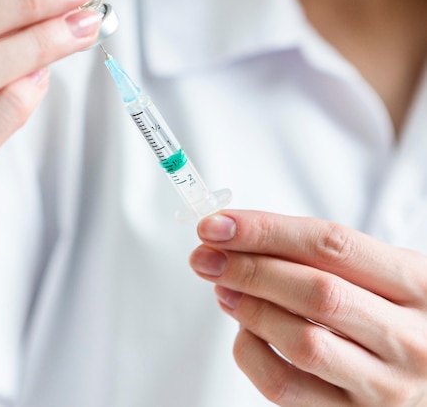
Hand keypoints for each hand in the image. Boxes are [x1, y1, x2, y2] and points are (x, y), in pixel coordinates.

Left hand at [189, 210, 426, 405]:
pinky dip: (251, 351)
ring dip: (248, 308)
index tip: (217, 224)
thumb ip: (311, 251)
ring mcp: (387, 386)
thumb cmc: (386, 305)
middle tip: (206, 256)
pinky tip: (244, 330)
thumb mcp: (374, 267)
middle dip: (249, 268)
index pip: (331, 244)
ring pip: (301, 342)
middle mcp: (411, 337)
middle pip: (316, 292)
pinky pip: (285, 387)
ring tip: (223, 287)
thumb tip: (228, 239)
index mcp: (417, 282)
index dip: (265, 230)